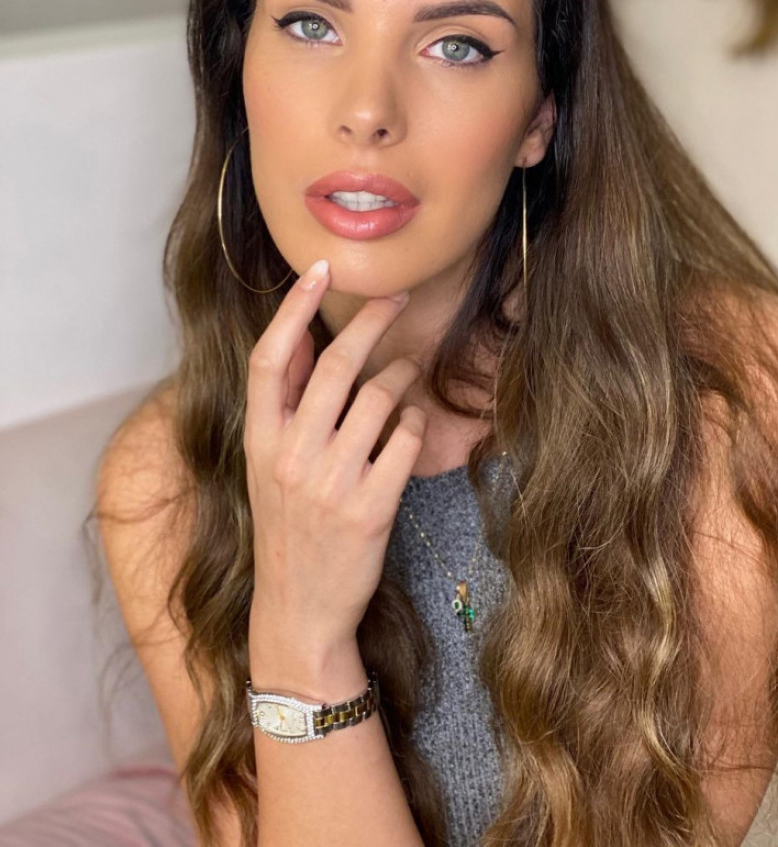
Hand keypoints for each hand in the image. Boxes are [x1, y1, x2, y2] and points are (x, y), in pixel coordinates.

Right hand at [245, 259, 426, 673]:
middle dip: (370, 321)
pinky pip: (406, 441)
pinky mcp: (372, 507)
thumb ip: (282, 407)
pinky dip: (416, 422)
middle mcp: (291, 456)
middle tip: (397, 298)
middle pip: (333, 365)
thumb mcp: (268, 468)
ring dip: (400, 374)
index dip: (292, 309)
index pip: (268, 360)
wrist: (299, 611)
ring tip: (409, 369)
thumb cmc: (287, 529)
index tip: (317, 269)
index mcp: (260, 442)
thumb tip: (296, 340)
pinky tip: (414, 423)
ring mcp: (332, 483)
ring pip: (377, 398)